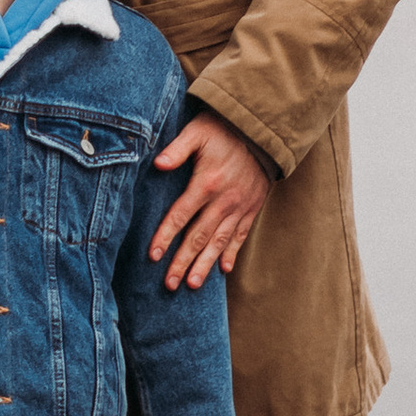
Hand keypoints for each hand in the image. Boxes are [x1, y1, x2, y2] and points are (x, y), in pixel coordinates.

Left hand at [148, 110, 270, 292]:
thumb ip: (178, 148)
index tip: (154, 256)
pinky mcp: (252, 208)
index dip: (166, 236)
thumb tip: (158, 164)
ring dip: (205, 264)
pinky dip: (232, 252)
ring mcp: (240, 207)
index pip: (181, 215)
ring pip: (219, 242)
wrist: (262, 132)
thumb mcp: (198, 131)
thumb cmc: (223, 130)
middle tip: (170, 284)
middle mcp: (224, 200)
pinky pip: (241, 235)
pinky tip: (224, 270)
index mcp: (207, 183)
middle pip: (199, 237)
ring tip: (193, 285)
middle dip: (183, 261)